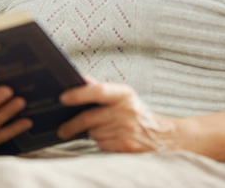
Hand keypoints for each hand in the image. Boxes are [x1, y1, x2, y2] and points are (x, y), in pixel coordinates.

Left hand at [57, 80, 176, 152]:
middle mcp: (126, 110)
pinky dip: (100, 142)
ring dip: (90, 133)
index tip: (63, 98)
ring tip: (97, 130)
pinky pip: (102, 144)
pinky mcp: (126, 146)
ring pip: (94, 133)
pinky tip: (108, 138)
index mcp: (124, 93)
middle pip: (90, 118)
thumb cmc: (137, 112)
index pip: (98, 90)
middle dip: (73, 125)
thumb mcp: (123, 95)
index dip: (79, 94)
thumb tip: (81, 77)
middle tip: (62, 129)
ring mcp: (126, 129)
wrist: (162, 136)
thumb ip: (100, 87)